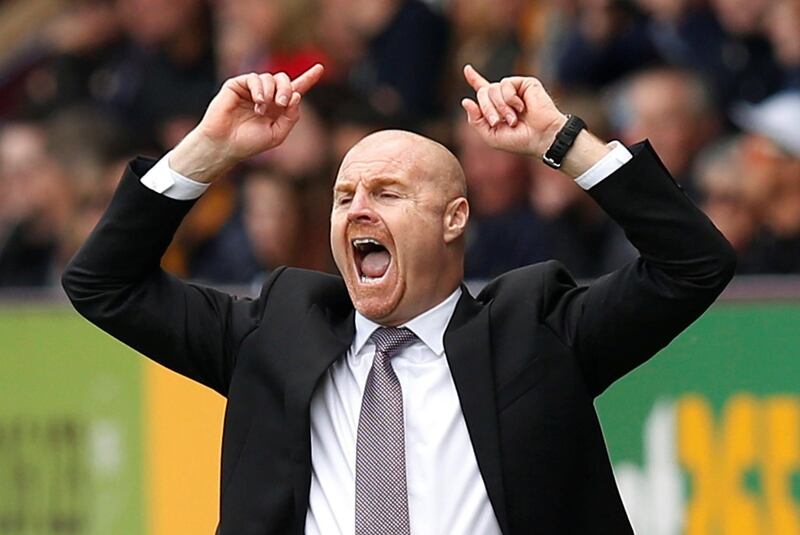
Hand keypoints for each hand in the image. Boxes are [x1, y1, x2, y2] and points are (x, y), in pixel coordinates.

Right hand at [171, 64, 323, 181]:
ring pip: (270, 77)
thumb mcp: (278, 134)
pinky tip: (257, 102)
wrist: (225, 145)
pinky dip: (259, 89)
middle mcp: (266, 95)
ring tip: (262, 109)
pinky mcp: (237, 85)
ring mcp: (252, 89)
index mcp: (277, 107)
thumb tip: (296, 95)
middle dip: (287, 88)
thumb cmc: (249, 143)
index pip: (295, 89)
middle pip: (284, 80)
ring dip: (271, 92)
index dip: (308, 78)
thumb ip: (291, 117)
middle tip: (282, 103)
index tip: (320, 68)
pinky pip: (254, 78)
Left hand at [461, 65, 610, 177]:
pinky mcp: (525, 83)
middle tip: (497, 122)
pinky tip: (522, 107)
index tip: (467, 69)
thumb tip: (465, 100)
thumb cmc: (519, 141)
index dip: (474, 79)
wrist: (541, 137)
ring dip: (500, 107)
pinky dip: (510, 99)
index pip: (483, 90)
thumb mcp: (491, 136)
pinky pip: (506, 84)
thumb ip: (475, 120)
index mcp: (496, 108)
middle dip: (486, 109)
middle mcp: (505, 96)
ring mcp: (515, 89)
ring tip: (513, 119)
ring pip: (492, 88)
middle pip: (482, 92)